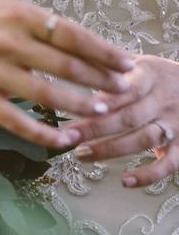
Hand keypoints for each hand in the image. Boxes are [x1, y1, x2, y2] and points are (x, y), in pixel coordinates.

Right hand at [0, 0, 135, 147]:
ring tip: (101, 113)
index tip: (127, 64)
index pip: (74, 36)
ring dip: (80, 107)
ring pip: (47, 95)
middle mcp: (7, 42)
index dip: (105, 52)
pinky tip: (63, 140)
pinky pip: (17, 120)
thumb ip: (38, 26)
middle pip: (67, 66)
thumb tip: (81, 46)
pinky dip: (44, 133)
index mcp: (19, 16)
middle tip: (122, 92)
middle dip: (101, 82)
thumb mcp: (3, 10)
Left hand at [66, 55, 178, 187]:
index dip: (105, 100)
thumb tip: (67, 53)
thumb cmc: (157, 79)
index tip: (79, 107)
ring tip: (81, 155)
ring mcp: (176, 124)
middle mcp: (164, 100)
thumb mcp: (137, 64)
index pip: (127, 88)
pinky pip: (169, 164)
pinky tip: (124, 181)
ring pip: (144, 139)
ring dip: (111, 149)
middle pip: (129, 117)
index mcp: (151, 76)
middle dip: (95, 129)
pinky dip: (148, 174)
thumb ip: (106, 64)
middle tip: (67, 137)